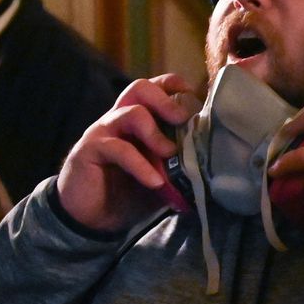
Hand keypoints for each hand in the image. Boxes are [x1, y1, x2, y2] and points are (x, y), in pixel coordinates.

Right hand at [55, 75, 195, 233]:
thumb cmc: (128, 192)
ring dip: (155, 132)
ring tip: (170, 153)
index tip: (195, 97)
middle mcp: (119, 118)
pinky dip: (140, 165)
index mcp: (137, 119)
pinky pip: (118, 148)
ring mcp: (103, 132)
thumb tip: (214, 166)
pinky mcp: (89, 151)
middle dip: (165, 99)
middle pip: (139, 88)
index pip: (154, 87)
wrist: (91, 218)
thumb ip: (180, 165)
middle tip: (183, 120)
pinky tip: (155, 181)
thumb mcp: (161, 176)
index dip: (173, 85)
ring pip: (130, 113)